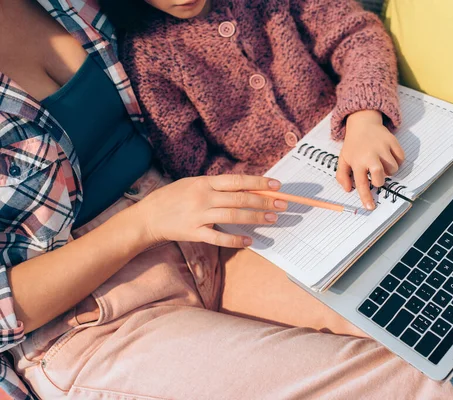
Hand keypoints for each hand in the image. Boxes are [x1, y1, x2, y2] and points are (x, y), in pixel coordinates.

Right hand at [135, 175, 286, 247]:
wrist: (148, 217)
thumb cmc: (173, 197)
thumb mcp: (193, 184)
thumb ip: (217, 186)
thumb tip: (247, 189)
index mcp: (204, 182)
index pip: (237, 181)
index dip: (258, 182)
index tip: (276, 185)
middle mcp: (203, 197)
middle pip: (240, 199)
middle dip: (264, 201)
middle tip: (282, 205)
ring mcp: (199, 216)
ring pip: (233, 216)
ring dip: (256, 218)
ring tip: (273, 219)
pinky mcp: (195, 233)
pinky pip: (219, 238)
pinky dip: (236, 240)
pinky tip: (250, 241)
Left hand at [337, 110, 403, 209]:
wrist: (362, 122)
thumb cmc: (353, 145)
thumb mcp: (343, 159)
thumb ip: (342, 175)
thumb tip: (348, 189)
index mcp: (357, 161)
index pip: (361, 183)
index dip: (366, 197)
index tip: (370, 207)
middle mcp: (370, 155)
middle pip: (380, 177)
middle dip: (380, 181)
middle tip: (376, 176)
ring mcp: (383, 148)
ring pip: (393, 169)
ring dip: (389, 171)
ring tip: (381, 164)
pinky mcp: (393, 142)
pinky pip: (401, 159)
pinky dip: (397, 161)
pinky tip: (389, 157)